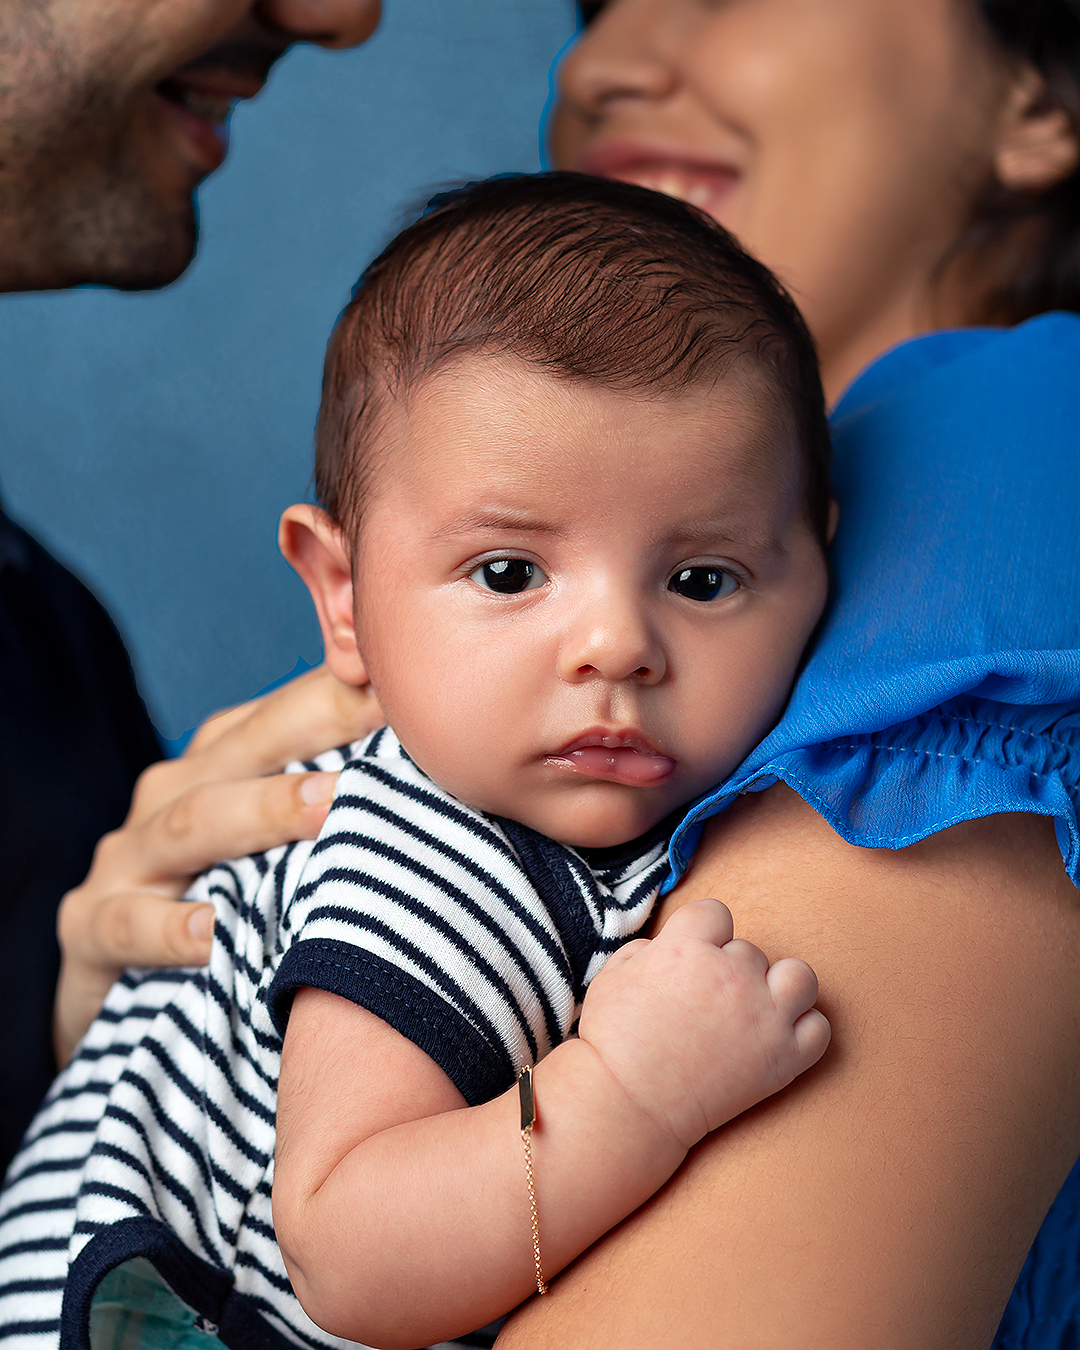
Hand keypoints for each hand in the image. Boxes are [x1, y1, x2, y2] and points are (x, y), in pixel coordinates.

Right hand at [54, 665, 382, 1063]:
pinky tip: (211, 933)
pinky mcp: (89, 926)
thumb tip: (451, 778)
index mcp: (222, 762)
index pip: (287, 711)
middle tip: (388, 718)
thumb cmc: (223, 902)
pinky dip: (170, 927)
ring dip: (260, 812)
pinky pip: (127, 921)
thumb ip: (338, 806)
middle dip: (316, 725)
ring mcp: (128, 858)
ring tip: (327, 810)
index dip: (347, 690)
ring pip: (191, 821)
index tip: (412, 678)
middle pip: (244, 748)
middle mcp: (174, 793)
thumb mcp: (272, 849)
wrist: (111, 983)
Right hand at [577, 898, 830, 1149]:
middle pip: (749, 951)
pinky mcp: (783, 1058)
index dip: (702, 935)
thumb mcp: (612, 974)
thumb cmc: (612, 1041)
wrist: (628, 1106)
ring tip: (756, 1010)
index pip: (716, 913)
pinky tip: (773, 1040)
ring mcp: (763, 1017)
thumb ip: (647, 948)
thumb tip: (667, 947)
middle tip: (706, 1005)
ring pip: (800, 978)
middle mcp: (732, 976)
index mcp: (688, 948)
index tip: (690, 961)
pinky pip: (818, 1028)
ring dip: (781, 988)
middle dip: (730, 972)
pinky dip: (801, 1031)